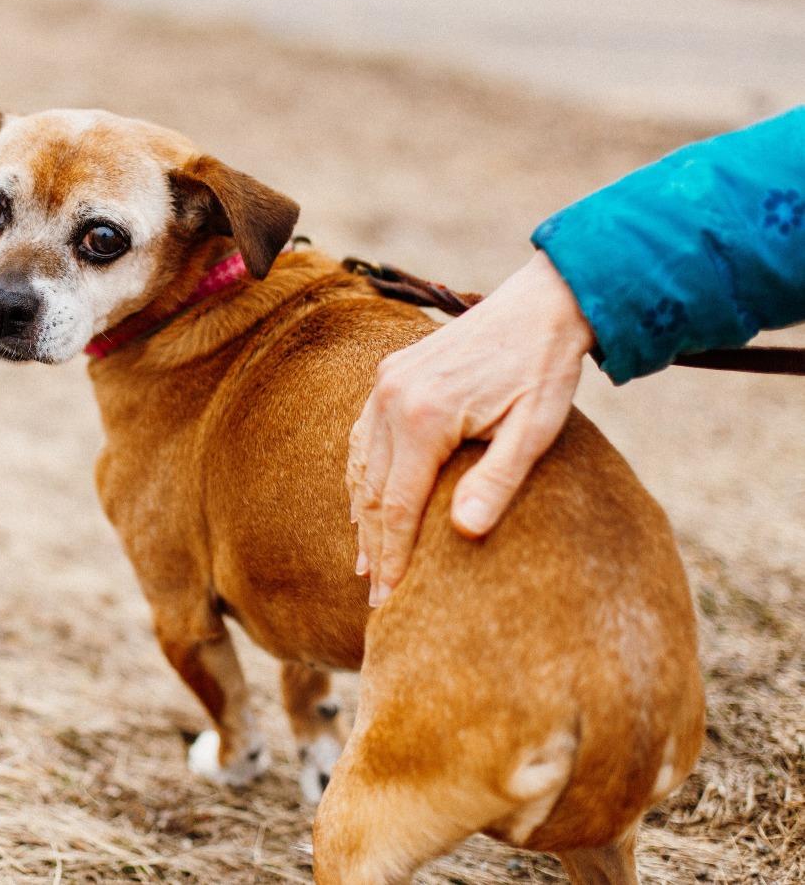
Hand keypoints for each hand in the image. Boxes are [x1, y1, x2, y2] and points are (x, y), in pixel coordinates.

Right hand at [346, 250, 593, 606]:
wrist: (541, 305)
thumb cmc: (544, 371)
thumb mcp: (535, 431)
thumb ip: (497, 481)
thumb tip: (462, 533)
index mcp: (425, 416)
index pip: (399, 506)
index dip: (394, 557)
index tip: (390, 600)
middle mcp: (392, 397)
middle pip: (373, 490)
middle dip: (375, 546)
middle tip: (377, 595)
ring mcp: (386, 381)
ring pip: (361, 463)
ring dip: (362, 515)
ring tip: (367, 561)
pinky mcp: (390, 372)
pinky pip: (364, 434)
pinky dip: (362, 474)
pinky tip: (366, 501)